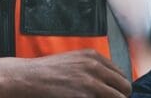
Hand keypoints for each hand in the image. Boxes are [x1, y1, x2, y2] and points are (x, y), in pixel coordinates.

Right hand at [0, 49, 131, 97]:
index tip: (109, 94)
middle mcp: (95, 67)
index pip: (121, 75)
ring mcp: (90, 82)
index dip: (117, 88)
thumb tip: (111, 82)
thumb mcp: (73, 61)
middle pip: (125, 88)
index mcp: (93, 56)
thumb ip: (92, 68)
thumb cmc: (46, 72)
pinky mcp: (84, 97)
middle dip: (119, 97)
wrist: (25, 78)